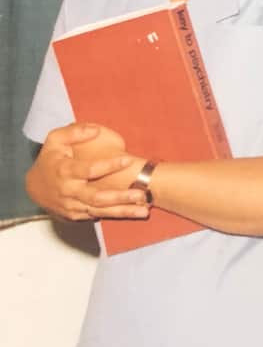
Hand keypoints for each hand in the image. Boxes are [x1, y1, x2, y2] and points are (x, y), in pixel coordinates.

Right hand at [26, 124, 148, 220]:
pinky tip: (135, 212)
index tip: (129, 159)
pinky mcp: (76, 215)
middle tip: (141, 193)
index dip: (109, 165)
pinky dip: (116, 215)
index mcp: (65, 171)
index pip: (89, 170)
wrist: (34, 187)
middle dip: (120, 197)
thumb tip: (95, 130)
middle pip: (97, 197)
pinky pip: (98, 216)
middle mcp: (69, 191)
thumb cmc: (50, 159)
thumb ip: (74, 132)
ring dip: (123, 211)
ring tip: (145, 209)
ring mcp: (72, 206)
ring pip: (100, 211)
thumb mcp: (55, 140)